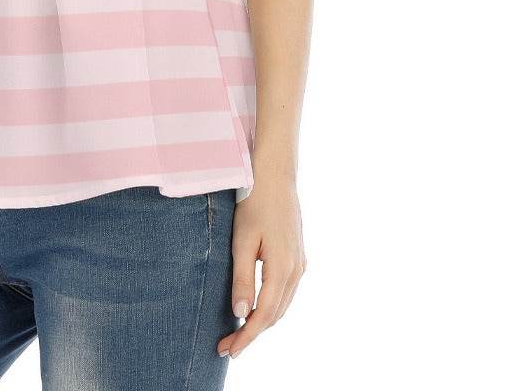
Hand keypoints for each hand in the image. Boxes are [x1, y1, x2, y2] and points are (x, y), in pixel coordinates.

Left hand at [217, 175, 306, 357]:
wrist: (275, 176)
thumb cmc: (254, 204)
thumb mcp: (242, 240)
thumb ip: (242, 277)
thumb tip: (241, 312)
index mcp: (283, 269)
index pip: (264, 315)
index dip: (247, 335)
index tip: (229, 350)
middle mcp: (296, 271)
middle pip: (275, 315)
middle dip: (252, 333)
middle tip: (227, 345)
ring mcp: (300, 264)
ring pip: (282, 305)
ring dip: (262, 321)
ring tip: (238, 332)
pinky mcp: (298, 256)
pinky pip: (286, 292)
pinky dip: (271, 306)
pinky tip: (256, 307)